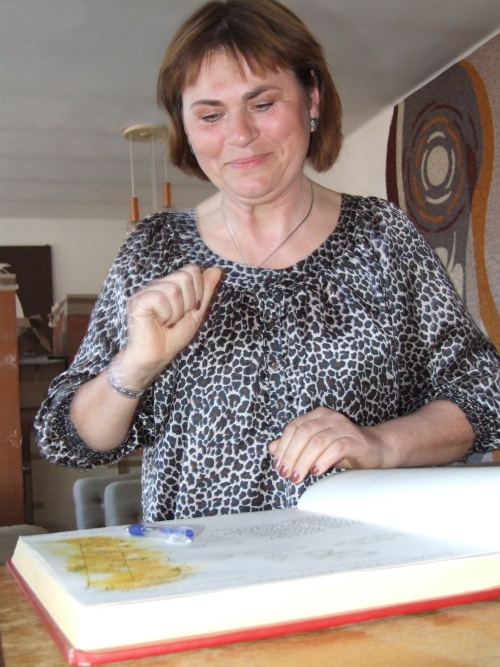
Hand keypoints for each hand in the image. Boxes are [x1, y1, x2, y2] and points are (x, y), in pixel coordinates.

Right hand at [117, 265, 221, 384]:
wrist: (155, 358)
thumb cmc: (172, 337)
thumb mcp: (196, 313)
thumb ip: (205, 292)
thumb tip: (217, 270)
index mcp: (169, 284)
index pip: (192, 270)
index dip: (198, 291)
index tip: (189, 310)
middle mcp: (156, 284)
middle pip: (185, 277)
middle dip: (189, 302)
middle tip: (176, 318)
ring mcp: (145, 291)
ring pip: (174, 289)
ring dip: (176, 312)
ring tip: (167, 322)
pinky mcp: (138, 301)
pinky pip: (160, 298)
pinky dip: (165, 314)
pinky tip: (158, 322)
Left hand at [268, 407, 388, 483]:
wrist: (376, 448)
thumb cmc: (343, 448)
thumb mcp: (315, 447)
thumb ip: (294, 446)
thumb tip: (271, 447)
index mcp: (317, 416)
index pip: (293, 428)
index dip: (283, 447)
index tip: (278, 466)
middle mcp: (329, 417)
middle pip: (303, 434)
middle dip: (291, 456)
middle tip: (287, 474)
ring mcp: (343, 427)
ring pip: (317, 442)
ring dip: (304, 461)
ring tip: (298, 476)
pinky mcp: (355, 439)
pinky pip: (335, 448)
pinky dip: (323, 460)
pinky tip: (316, 471)